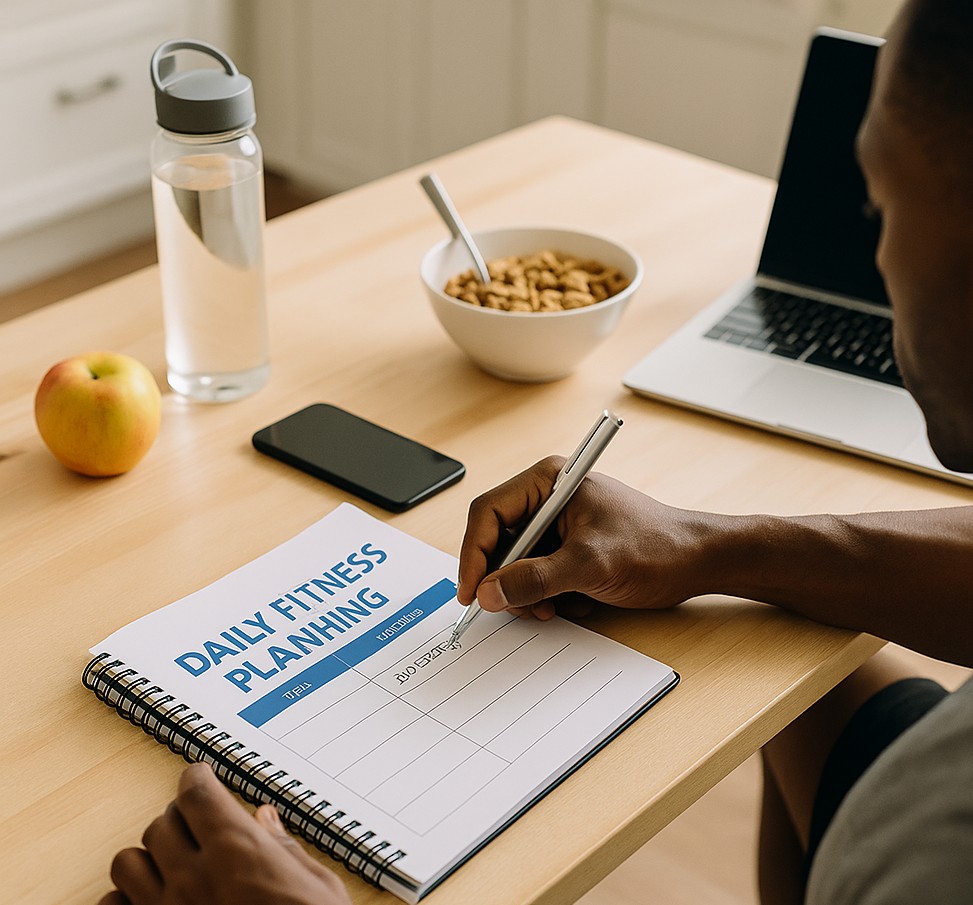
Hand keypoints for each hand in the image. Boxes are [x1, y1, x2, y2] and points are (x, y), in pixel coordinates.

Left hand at [99, 762, 351, 904]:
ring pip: (128, 861)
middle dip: (180, 817)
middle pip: (162, 822)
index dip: (197, 779)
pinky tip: (151, 899)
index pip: (195, 793)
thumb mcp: (317, 886)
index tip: (201, 778)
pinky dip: (125, 899)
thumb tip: (266, 818)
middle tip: (198, 825)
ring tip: (172, 863)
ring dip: (149, 856)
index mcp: (237, 852)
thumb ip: (285, 848)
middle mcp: (193, 879)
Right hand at [457, 456, 711, 619]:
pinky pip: (537, 574)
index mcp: (548, 481)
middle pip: (497, 541)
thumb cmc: (655, 547)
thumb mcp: (589, 565)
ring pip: (515, 563)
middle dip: (506, 580)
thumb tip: (490, 593)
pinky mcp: (568, 548)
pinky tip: (574, 603)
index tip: (472, 592)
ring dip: (527, 593)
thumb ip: (534, 579)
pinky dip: (546, 595)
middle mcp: (548, 499)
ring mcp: (558, 524)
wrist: (697, 562)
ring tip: (553, 608)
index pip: (487, 513)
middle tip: (518, 608)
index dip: (474, 554)